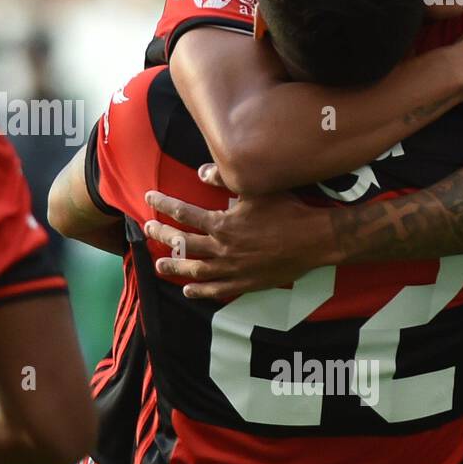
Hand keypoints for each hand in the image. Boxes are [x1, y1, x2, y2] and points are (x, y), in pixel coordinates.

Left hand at [142, 171, 336, 299]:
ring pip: (196, 270)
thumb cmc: (287, 211)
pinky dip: (201, 291)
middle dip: (162, 236)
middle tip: (148, 230)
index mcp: (222, 224)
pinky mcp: (246, 283)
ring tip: (159, 266)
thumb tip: (201, 172)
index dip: (164, 205)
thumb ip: (225, 179)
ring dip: (175, 268)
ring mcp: (233, 269)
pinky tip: (189, 290)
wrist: (314, 240)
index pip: (183, 213)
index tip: (149, 198)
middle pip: (182, 243)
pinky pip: (217, 290)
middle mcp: (222, 248)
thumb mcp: (255, 190)